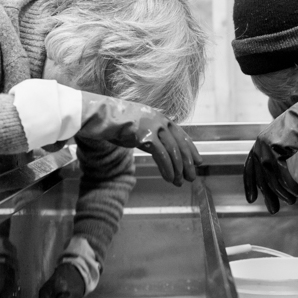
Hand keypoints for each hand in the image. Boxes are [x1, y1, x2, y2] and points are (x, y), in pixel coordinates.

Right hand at [77, 93, 201, 186]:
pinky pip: (161, 155)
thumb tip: (159, 149)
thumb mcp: (138, 128)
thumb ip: (150, 135)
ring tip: (179, 182)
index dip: (191, 149)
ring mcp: (153, 126)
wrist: (99, 116)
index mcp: (160, 117)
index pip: (181, 135)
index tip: (198, 162)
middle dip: (188, 163)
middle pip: (180, 144)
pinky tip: (169, 178)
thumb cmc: (114, 123)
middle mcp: (160, 120)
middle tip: (191, 177)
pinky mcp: (145, 135)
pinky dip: (167, 168)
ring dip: (177, 169)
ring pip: (173, 151)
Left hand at [243, 140, 297, 213]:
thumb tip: (274, 180)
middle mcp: (259, 145)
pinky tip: (296, 192)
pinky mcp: (276, 146)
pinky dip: (288, 183)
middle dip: (268, 195)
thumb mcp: (283, 147)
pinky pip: (281, 171)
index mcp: (258, 145)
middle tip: (273, 210)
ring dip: (282, 192)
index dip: (250, 185)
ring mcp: (266, 145)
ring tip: (291, 201)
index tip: (251, 199)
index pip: (248, 168)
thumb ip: (276, 160)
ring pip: (271, 176)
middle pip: (260, 176)